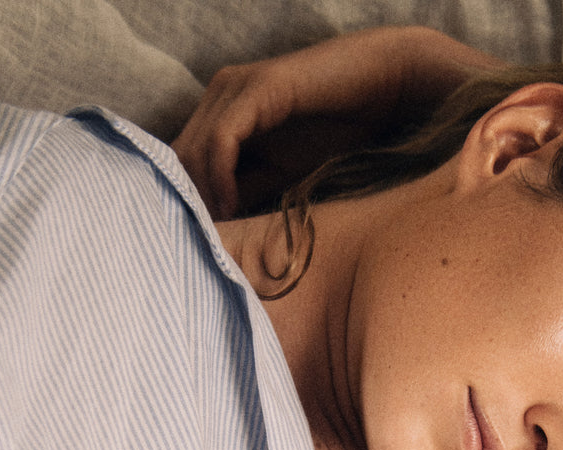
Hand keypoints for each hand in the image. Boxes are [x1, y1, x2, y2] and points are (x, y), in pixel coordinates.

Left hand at [172, 26, 503, 218]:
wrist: (385, 89)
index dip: (181, 206)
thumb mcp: (284, 179)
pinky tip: (235, 206)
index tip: (196, 248)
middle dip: (183, 206)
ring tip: (220, 234)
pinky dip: (221, 177)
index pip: (179, 165)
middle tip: (201, 249)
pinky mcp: (257, 88)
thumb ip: (250, 201)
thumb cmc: (338, 135)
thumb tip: (221, 245)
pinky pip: (221, 140)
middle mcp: (220, 98)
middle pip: (176, 161)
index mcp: (222, 117)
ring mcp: (235, 89)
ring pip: (191, 152)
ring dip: (201, 198)